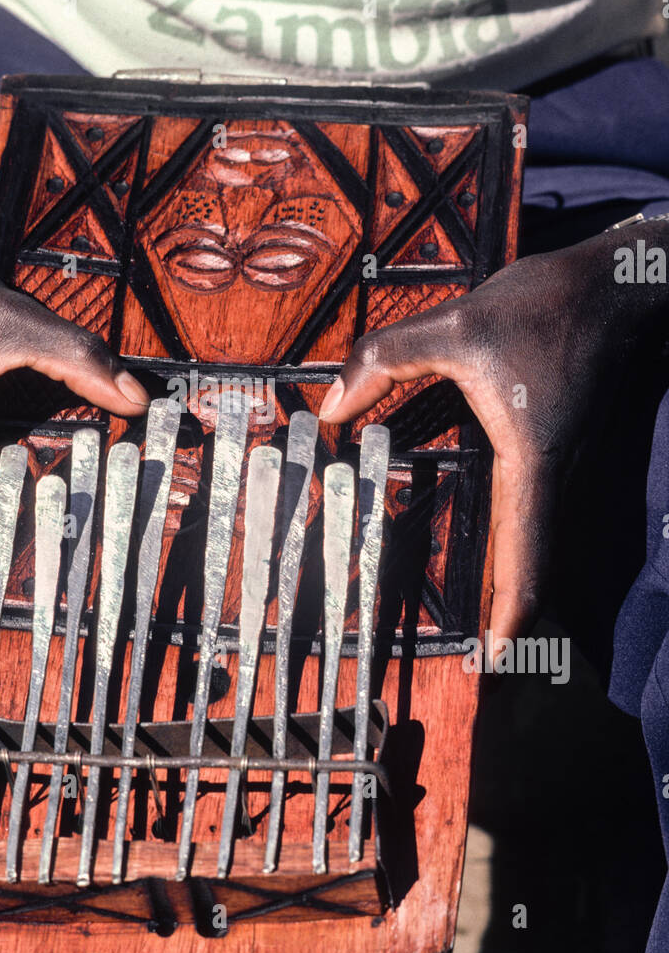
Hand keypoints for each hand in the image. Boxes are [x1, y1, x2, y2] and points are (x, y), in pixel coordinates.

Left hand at [319, 228, 668, 647]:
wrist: (622, 284)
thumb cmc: (546, 305)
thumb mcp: (455, 325)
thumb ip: (386, 361)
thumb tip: (330, 407)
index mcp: (533, 463)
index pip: (524, 560)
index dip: (510, 618)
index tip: (493, 664)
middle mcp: (559, 480)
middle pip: (541, 572)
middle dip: (516, 623)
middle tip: (488, 668)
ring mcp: (572, 471)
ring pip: (549, 550)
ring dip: (523, 593)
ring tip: (496, 636)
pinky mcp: (571, 455)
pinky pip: (551, 521)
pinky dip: (529, 555)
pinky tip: (507, 564)